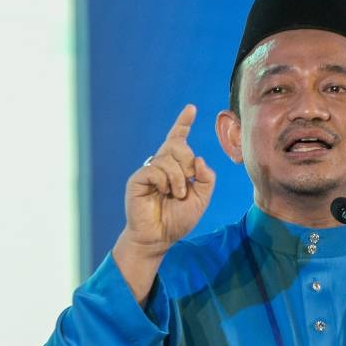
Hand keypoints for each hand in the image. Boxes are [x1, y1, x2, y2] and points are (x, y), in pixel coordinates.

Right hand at [118, 104, 216, 257]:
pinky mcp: (138, 179)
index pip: (178, 139)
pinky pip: (156, 169)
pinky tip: (163, 193)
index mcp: (176, 167)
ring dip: (179, 178)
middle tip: (187, 183)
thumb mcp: (202, 198)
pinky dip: (166, 181)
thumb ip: (206, 178)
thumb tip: (200, 159)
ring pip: (169, 158)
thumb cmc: (178, 219)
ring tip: (175, 195)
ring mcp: (149, 171)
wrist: (160, 237)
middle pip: (178, 145)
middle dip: (188, 162)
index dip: (183, 123)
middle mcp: (161, 165)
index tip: (191, 108)